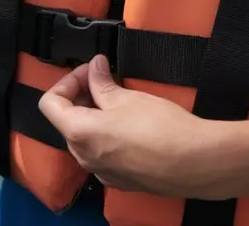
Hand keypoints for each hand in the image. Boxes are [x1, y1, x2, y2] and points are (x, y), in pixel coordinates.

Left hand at [38, 55, 236, 199]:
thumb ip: (102, 82)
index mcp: (78, 133)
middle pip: (66, 121)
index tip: (89, 71)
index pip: (50, 103)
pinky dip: (106, 136)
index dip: (67, 82)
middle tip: (104, 80)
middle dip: (81, 96)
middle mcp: (83, 157)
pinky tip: (129, 125)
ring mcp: (101, 172)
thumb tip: (94, 68)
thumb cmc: (162, 128)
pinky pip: (102, 154)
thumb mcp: (126, 97)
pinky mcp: (120, 180)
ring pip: (84, 139)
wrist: (198, 163)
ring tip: (117, 100)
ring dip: (93, 116)